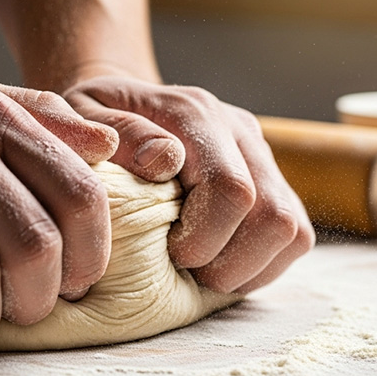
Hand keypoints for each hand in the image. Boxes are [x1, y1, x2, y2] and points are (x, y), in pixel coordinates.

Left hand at [64, 75, 314, 293]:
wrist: (121, 106)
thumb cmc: (93, 122)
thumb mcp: (81, 115)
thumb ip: (120, 133)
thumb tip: (165, 161)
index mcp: (194, 114)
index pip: (230, 189)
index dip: (202, 238)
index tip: (166, 249)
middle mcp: (238, 129)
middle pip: (272, 216)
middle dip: (227, 261)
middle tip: (185, 267)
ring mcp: (261, 154)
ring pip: (292, 230)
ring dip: (248, 267)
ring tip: (202, 269)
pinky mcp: (272, 180)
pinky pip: (294, 236)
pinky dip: (261, 264)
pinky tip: (218, 262)